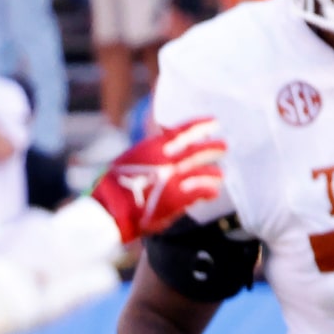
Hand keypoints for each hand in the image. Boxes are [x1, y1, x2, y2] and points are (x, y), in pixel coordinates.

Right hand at [88, 117, 226, 244]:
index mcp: (152, 149)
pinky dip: (207, 191)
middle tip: (224, 145)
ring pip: (201, 173)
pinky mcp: (176, 200)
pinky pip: (199, 193)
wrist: (109, 211)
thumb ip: (149, 154)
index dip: (199, 127)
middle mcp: (165, 162)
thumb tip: (160, 148)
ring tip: (220, 174)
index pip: (181, 132)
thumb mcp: (131, 161)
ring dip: (212, 174)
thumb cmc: (114, 188)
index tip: (213, 122)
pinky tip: (213, 192)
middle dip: (211, 148)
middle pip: (195, 152)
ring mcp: (172, 180)